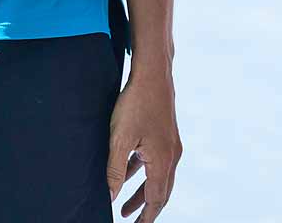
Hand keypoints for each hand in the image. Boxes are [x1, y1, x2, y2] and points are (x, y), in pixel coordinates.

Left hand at [107, 66, 181, 220]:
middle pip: (161, 191)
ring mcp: (170, 143)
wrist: (153, 73)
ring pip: (158, 177)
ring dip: (143, 193)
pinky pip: (155, 162)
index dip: (146, 216)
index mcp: (162, 160)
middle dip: (145, 209)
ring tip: (126, 207)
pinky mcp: (165, 134)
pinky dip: (142, 173)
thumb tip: (110, 196)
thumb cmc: (136, 103)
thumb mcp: (119, 139)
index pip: (156, 198)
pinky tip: (128, 172)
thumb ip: (114, 170)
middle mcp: (171, 154)